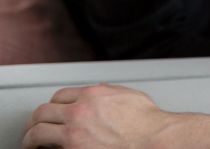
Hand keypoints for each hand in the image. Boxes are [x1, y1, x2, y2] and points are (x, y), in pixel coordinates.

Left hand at [22, 84, 168, 147]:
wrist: (154, 139)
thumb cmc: (148, 122)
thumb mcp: (129, 95)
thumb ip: (111, 92)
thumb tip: (103, 91)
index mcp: (93, 95)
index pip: (60, 95)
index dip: (55, 104)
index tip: (53, 111)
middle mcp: (80, 112)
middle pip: (44, 111)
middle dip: (37, 119)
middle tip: (35, 126)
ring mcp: (74, 133)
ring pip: (38, 131)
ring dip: (32, 136)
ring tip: (31, 142)